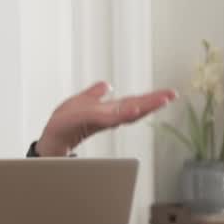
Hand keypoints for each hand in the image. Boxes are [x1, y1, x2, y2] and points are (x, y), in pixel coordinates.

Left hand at [36, 82, 176, 156]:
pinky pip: (104, 117)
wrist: (51, 138)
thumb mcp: (82, 103)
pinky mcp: (84, 121)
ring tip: (158, 101)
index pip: (133, 104)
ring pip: (123, 113)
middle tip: (171, 95)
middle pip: (133, 108)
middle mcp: (105, 117)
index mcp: (107, 112)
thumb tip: (108, 85)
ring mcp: (96, 120)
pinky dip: (119, 114)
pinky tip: (132, 110)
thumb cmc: (65, 124)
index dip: (151, 100)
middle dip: (153, 102)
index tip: (170, 94)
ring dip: (141, 107)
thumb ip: (95, 95)